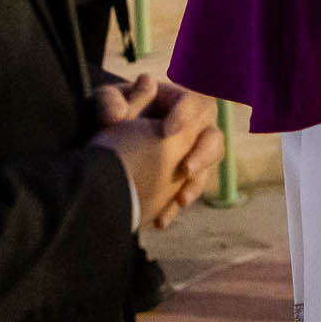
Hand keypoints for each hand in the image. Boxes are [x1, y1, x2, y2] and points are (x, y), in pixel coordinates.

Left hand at [90, 79, 222, 226]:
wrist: (108, 135)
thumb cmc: (112, 109)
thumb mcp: (107, 100)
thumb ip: (110, 102)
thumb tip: (118, 114)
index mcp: (180, 101)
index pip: (197, 101)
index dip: (187, 115)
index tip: (168, 130)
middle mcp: (195, 127)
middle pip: (213, 137)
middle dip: (203, 154)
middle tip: (185, 169)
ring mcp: (191, 153)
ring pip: (205, 170)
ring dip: (196, 184)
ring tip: (181, 199)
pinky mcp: (181, 179)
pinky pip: (186, 192)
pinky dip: (173, 208)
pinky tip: (160, 221)